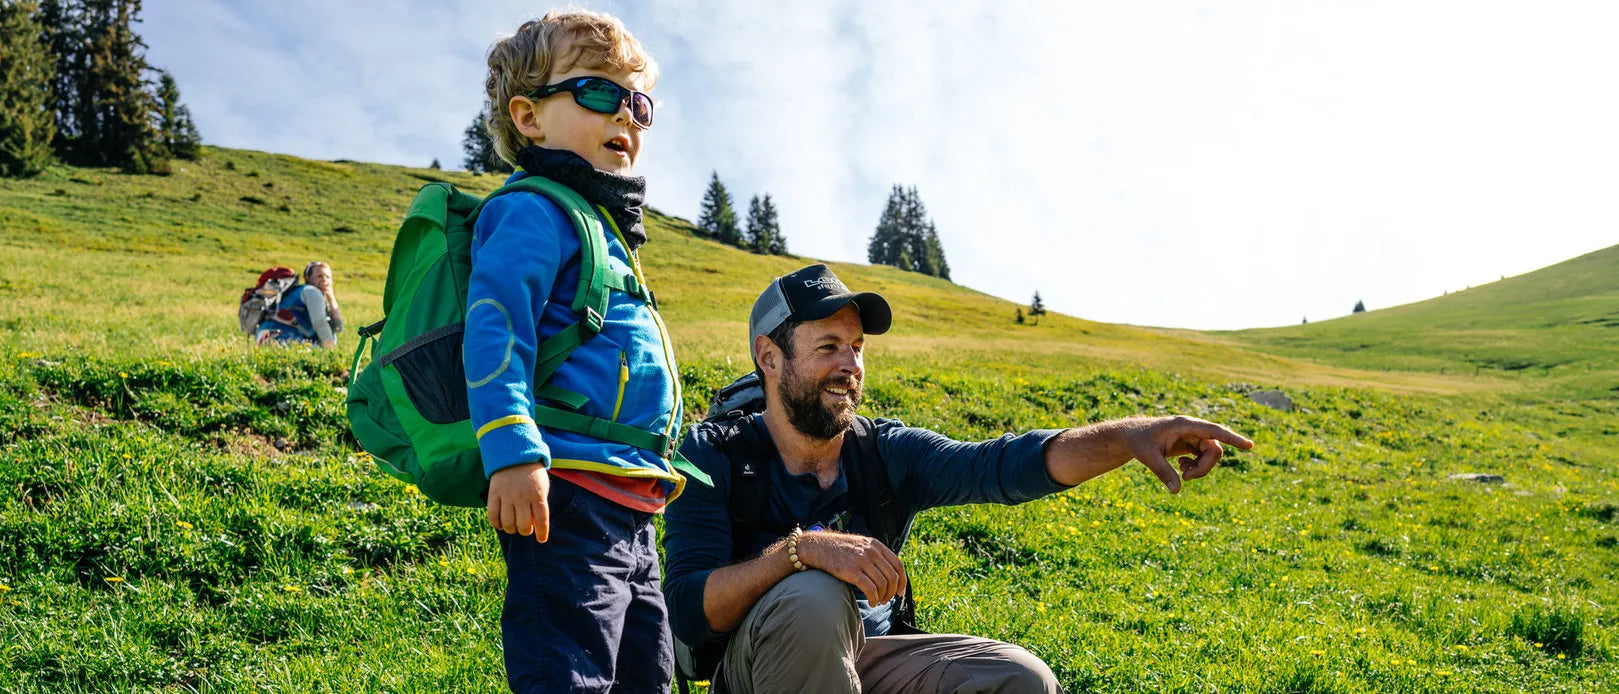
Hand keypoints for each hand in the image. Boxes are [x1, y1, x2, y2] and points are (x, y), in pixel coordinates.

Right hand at [487, 462, 549, 540]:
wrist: (514, 455)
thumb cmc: (532, 474)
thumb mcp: (542, 486)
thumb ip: (540, 504)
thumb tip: (534, 525)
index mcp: (537, 494)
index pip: (541, 520)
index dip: (542, 532)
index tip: (541, 539)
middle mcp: (522, 497)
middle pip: (523, 525)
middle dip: (525, 531)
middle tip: (525, 528)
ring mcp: (507, 496)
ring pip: (508, 523)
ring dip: (511, 529)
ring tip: (513, 527)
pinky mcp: (494, 494)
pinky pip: (493, 515)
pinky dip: (496, 524)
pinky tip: (500, 525)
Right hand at [796, 531, 906, 605]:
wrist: (817, 547)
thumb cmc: (839, 549)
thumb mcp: (861, 544)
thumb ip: (875, 554)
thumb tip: (889, 573)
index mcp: (876, 545)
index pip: (898, 564)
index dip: (903, 581)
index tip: (900, 592)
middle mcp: (871, 552)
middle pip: (892, 576)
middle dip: (892, 592)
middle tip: (887, 600)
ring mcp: (862, 561)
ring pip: (883, 584)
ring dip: (883, 597)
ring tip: (878, 602)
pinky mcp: (852, 571)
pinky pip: (870, 589)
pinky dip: (874, 599)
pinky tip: (871, 603)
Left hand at [1121, 416, 1253, 493]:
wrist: (1132, 436)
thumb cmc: (1139, 442)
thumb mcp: (1148, 458)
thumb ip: (1163, 472)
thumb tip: (1176, 490)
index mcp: (1184, 425)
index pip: (1213, 431)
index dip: (1232, 438)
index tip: (1249, 445)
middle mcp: (1193, 428)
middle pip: (1214, 449)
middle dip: (1205, 467)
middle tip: (1186, 477)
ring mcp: (1194, 435)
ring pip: (1211, 455)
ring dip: (1200, 468)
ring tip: (1182, 473)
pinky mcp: (1192, 443)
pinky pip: (1205, 457)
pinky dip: (1197, 467)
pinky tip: (1182, 468)